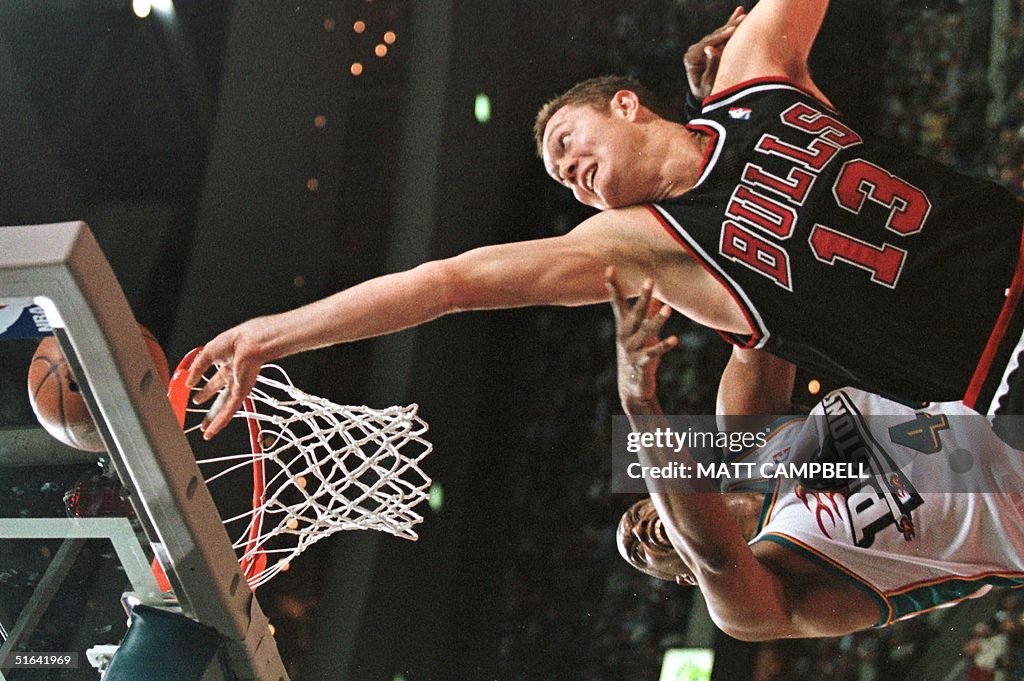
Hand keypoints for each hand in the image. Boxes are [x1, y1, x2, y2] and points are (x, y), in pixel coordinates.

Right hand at [184, 318, 271, 438]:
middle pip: (220, 400)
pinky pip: (230, 410)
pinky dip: (221, 421)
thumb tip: (188, 380)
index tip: (194, 397)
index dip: (203, 391)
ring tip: (207, 432)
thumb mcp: (208, 353)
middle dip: (211, 411)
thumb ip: (197, 368)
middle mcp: (233, 378)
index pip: (213, 383)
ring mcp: (238, 387)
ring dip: (215, 421)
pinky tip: (213, 429)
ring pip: (225, 409)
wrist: (249, 342)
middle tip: (203, 421)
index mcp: (227, 367)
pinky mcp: (241, 393)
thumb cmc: (235, 341)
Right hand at [605, 267, 677, 408]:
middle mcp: (625, 335)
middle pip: (635, 312)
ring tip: (668, 309)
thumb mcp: (642, 332)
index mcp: (624, 325)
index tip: (610, 268)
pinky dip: (664, 346)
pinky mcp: (641, 364)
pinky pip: (653, 353)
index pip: (618, 302)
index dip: (614, 286)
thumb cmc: (638, 354)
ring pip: (646, 332)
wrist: (631, 387)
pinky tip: (675, 340)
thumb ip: (647, 313)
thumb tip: (656, 294)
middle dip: (643, 296)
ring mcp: (632, 350)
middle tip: (650, 279)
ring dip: (657, 320)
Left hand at [684, 6, 745, 99]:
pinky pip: (722, 34)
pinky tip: (739, 11)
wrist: (704, 96)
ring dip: (732, 24)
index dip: (721, 36)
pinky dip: (730, 24)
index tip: (733, 29)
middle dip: (729, 27)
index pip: (708, 44)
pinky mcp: (710, 45)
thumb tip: (710, 49)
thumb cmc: (706, 93)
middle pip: (714, 36)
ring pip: (719, 34)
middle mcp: (695, 50)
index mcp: (691, 58)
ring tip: (743, 14)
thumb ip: (710, 66)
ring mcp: (702, 47)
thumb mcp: (708, 83)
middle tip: (743, 18)